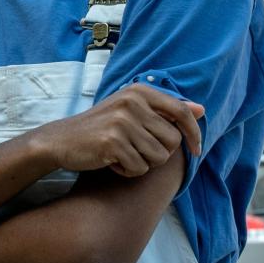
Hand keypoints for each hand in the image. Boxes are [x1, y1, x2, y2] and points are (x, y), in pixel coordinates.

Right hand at [36, 84, 202, 177]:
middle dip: (159, 152)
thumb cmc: (101, 126)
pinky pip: (139, 168)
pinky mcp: (113, 142)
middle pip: (173, 140)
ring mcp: (122, 122)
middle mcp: (132, 102)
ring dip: (143, 163)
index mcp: (139, 91)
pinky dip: (128, 171)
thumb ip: (166, 109)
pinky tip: (112, 162)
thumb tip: (201, 109)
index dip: (194, 134)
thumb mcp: (132, 110)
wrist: (62, 139)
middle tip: (136, 149)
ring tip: (123, 154)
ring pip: (159, 158)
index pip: (182, 112)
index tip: (196, 149)